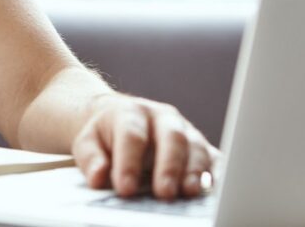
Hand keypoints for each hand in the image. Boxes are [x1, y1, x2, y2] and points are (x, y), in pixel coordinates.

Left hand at [71, 93, 218, 199]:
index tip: (125, 188)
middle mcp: (162, 117)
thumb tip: (98, 176)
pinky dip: (216, 172)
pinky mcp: (200, 146)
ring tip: (190, 192)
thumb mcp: (88, 142)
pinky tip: (214, 188)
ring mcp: (185, 130)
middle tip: (164, 192)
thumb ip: (91, 158)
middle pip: (171, 137)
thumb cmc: (105, 135)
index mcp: (131, 113)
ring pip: (195, 146)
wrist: (118, 119)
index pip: (131, 136)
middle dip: (169, 166)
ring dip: (195, 170)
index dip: (129, 163)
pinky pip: (213, 157)